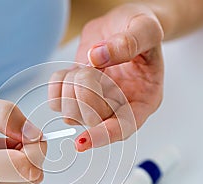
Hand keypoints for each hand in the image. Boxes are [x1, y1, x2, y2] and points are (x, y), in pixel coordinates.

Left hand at [49, 3, 163, 151]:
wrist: (123, 24)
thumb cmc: (141, 28)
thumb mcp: (146, 27)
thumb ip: (128, 43)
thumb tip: (98, 58)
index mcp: (143, 100)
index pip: (124, 128)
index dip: (104, 136)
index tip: (83, 140)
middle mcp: (120, 107)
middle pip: (92, 120)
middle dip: (85, 91)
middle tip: (94, 66)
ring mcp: (97, 104)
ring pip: (71, 115)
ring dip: (71, 86)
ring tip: (86, 65)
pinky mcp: (77, 96)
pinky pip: (56, 102)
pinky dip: (58, 84)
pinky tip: (72, 70)